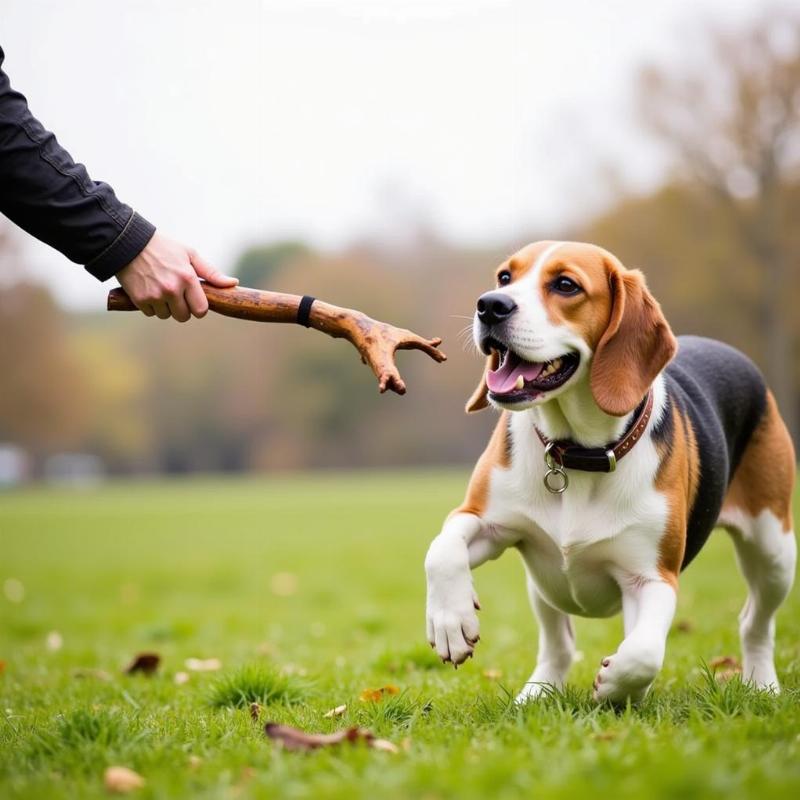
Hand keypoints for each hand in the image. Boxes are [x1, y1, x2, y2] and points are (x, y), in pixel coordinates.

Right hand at [115, 232, 237, 320]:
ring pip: (166, 316)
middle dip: (182, 308)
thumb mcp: (190, 254)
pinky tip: (149, 289)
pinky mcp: (139, 299)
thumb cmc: (164, 247)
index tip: (193, 300)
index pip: (201, 310)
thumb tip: (234, 283)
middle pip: (184, 317)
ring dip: (165, 307)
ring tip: (161, 288)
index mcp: (187, 278)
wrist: (127, 242)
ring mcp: (155, 296)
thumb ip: (212, 272)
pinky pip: (151, 313)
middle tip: (176, 293)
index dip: (198, 308)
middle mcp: (172, 289)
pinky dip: (151, 306)